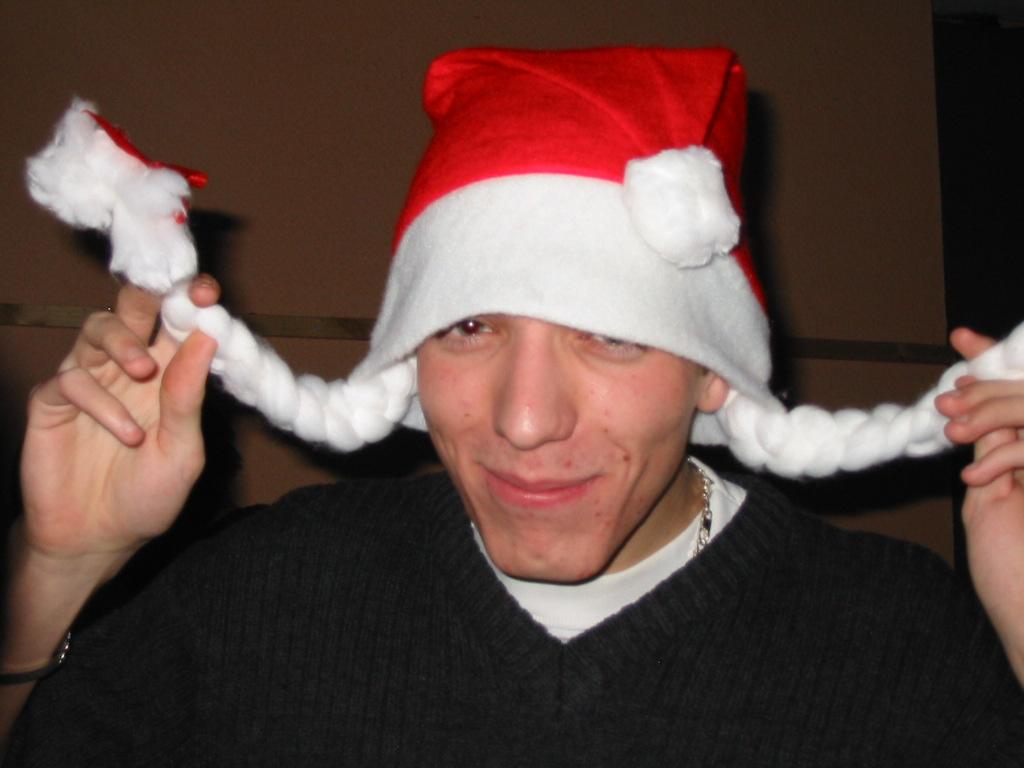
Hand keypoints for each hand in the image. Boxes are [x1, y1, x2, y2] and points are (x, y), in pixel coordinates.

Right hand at [19, 276, 218, 572]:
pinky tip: (125, 434)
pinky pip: (70, 380)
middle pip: (133, 311)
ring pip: (97, 330)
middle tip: (165, 295)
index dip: (191, 301)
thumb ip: (188, 397)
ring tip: (143, 372)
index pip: (179, 324)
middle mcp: (128, 369)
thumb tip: (207, 339)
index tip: (207, 290)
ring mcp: (89, 381)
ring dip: (123, 343)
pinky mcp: (53, 402)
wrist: (97, 539)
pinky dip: (99, 401)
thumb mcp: (182, 450)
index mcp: (168, 375)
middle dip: (147, 294)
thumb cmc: (148, 494)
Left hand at [936, 327, 1023, 683]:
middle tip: (949, 399)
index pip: (1020, 392)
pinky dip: (1010, 452)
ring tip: (954, 431)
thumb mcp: (991, 500)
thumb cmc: (1011, 573)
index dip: (991, 360)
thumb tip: (967, 416)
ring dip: (993, 411)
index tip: (961, 336)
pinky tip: (981, 475)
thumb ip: (991, 454)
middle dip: (987, 387)